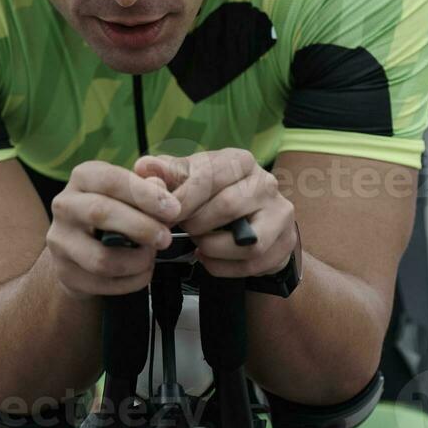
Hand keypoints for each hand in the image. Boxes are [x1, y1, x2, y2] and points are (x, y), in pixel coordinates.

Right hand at [46, 160, 179, 297]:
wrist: (83, 248)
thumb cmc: (115, 211)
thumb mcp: (130, 192)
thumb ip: (148, 187)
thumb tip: (159, 185)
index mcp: (83, 177)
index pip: (111, 179)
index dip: (144, 194)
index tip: (173, 209)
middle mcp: (65, 206)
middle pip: (100, 213)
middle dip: (141, 227)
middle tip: (166, 238)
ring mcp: (60, 241)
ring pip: (101, 258)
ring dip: (136, 260)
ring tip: (151, 255)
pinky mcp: (65, 272)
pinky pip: (103, 283)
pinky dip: (131, 281)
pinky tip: (142, 271)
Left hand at [134, 148, 297, 278]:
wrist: (255, 222)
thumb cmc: (215, 196)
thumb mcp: (191, 179)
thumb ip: (166, 174)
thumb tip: (143, 168)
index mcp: (240, 160)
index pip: (209, 176)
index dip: (182, 198)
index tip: (163, 214)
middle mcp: (266, 182)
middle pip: (227, 206)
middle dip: (197, 224)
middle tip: (182, 230)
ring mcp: (280, 213)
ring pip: (244, 241)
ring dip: (211, 247)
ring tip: (198, 243)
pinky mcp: (283, 243)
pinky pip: (250, 263)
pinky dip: (222, 266)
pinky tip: (210, 257)